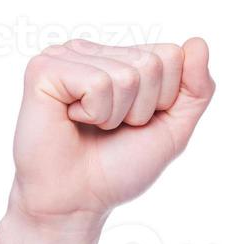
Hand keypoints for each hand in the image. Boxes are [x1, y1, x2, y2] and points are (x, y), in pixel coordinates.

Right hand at [7, 37, 214, 229]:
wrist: (78, 201)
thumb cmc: (119, 167)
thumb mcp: (173, 130)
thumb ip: (196, 90)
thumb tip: (199, 42)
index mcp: (122, 58)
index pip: (173, 55)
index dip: (165, 99)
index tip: (136, 122)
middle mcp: (94, 51)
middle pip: (152, 63)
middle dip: (142, 109)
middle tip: (110, 128)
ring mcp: (66, 56)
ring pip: (127, 75)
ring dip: (116, 115)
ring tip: (91, 126)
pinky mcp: (44, 69)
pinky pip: (97, 84)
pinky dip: (94, 113)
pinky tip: (71, 119)